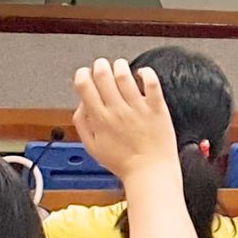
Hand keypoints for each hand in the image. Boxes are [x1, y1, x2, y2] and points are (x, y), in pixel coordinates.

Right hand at [72, 58, 178, 182]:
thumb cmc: (124, 163)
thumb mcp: (92, 147)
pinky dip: (146, 73)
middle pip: (103, 75)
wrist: (150, 172)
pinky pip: (151, 83)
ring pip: (124, 75)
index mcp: (100, 119)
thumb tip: (81, 103)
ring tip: (120, 67)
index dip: (82, 74)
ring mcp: (137, 108)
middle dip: (100, 66)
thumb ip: (82, 123)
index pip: (84, 86)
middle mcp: (117, 111)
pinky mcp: (156, 108)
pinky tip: (142, 73)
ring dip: (120, 65)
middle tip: (103, 67)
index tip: (85, 73)